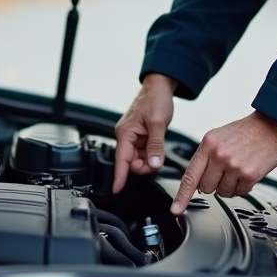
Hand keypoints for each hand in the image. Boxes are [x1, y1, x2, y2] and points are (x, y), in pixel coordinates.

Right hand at [113, 73, 176, 192]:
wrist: (159, 87)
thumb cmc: (155, 99)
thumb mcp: (158, 123)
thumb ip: (155, 146)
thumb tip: (153, 164)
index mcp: (126, 132)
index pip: (121, 160)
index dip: (119, 176)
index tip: (117, 189)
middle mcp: (126, 136)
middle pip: (131, 162)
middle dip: (144, 166)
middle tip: (157, 161)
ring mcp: (133, 136)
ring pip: (138, 159)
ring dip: (149, 160)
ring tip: (159, 151)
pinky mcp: (139, 136)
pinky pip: (143, 152)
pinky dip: (151, 154)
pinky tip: (157, 149)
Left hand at [170, 111, 276, 214]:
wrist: (271, 125)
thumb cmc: (244, 132)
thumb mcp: (218, 136)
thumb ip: (206, 156)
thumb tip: (197, 180)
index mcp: (208, 144)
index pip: (190, 176)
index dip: (182, 196)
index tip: (176, 209)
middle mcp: (218, 155)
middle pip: (206, 188)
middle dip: (213, 184)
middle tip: (224, 172)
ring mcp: (234, 166)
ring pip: (223, 192)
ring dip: (230, 186)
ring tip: (237, 170)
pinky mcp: (249, 174)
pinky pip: (240, 193)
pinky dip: (243, 187)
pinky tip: (247, 173)